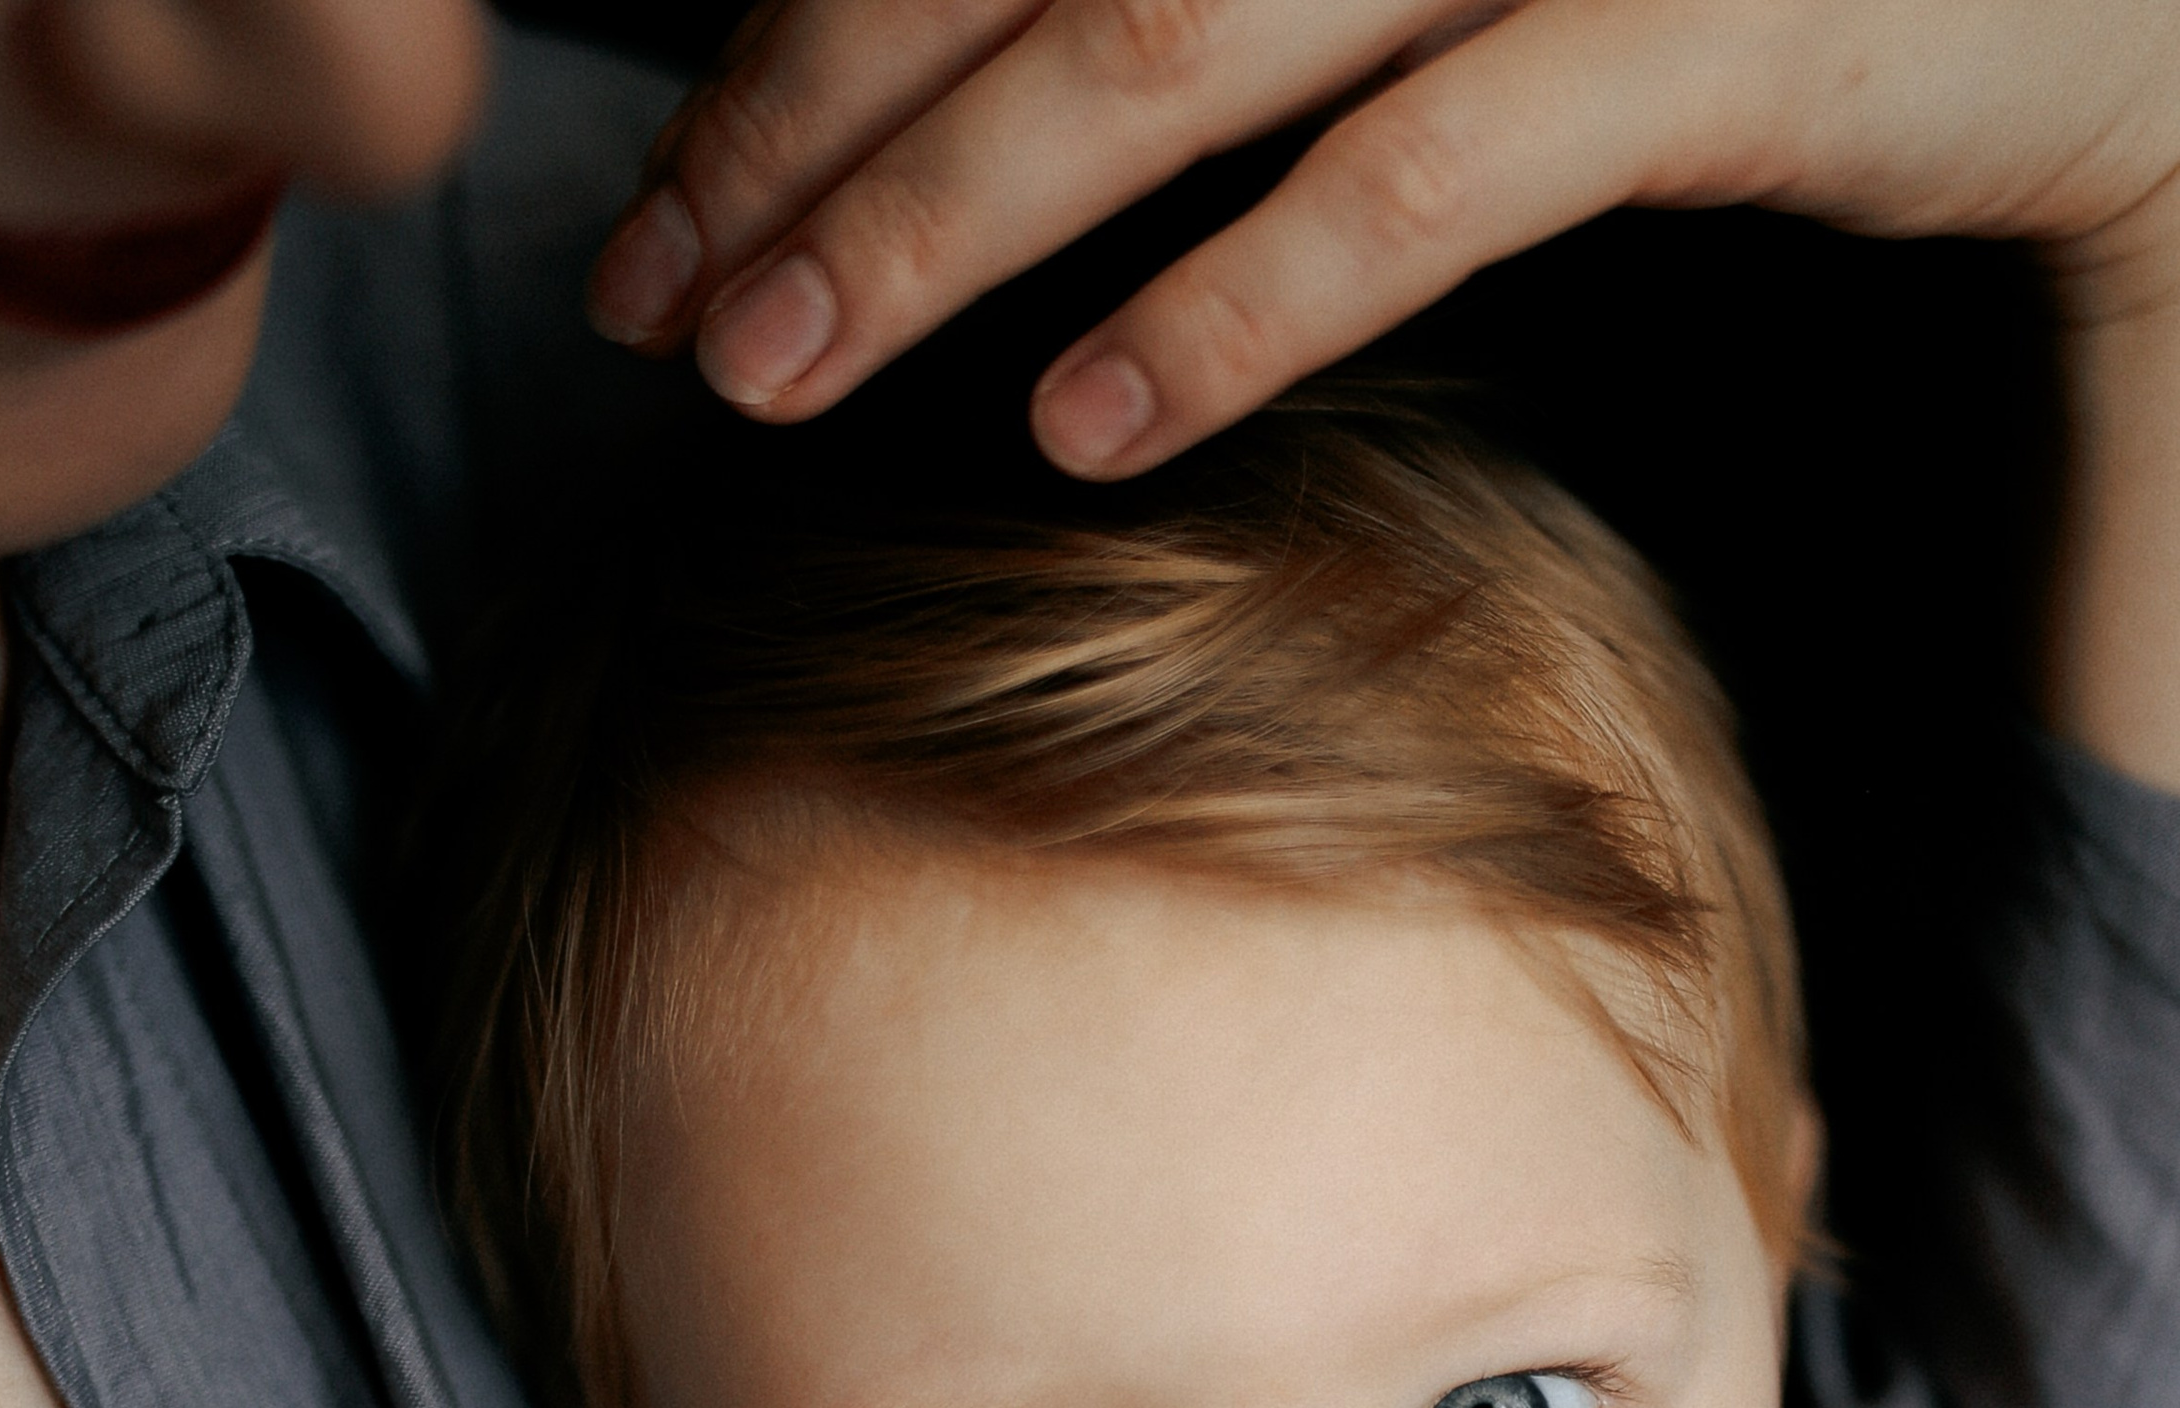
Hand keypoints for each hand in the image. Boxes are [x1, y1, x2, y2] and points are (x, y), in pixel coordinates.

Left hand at [589, 0, 2179, 477]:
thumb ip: (1229, 8)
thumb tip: (995, 122)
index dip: (799, 45)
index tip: (667, 211)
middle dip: (805, 137)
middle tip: (652, 311)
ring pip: (1166, 40)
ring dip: (944, 220)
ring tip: (776, 370)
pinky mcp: (1697, 22)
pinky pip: (1424, 170)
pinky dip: (1241, 298)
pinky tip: (1085, 422)